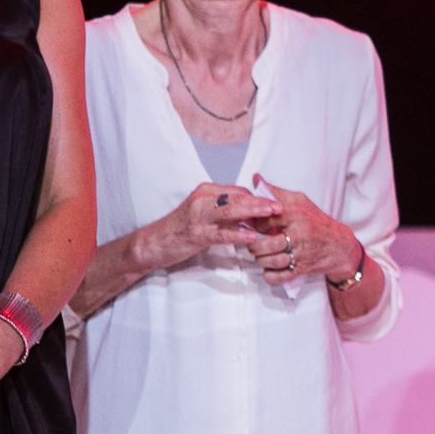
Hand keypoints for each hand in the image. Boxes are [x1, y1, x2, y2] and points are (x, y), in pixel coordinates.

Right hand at [135, 183, 280, 270]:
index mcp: (207, 191)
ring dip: (254, 213)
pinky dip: (238, 234)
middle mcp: (203, 199)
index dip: (257, 197)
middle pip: (237, 197)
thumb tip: (250, 212)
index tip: (274, 203)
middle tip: (279, 206)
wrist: (154, 243)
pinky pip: (221, 233)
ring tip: (271, 216)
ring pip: (231, 211)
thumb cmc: (181, 228)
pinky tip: (251, 236)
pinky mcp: (196, 233)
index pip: (238, 191)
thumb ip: (224, 210)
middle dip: (260, 201)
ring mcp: (199, 216)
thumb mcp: (203, 213)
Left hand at [241, 174, 361, 285]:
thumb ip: (276, 192)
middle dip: (253, 246)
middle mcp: (298, 234)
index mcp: (296, 215)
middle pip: (264, 244)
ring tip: (259, 255)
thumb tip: (255, 178)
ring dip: (260, 260)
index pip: (264, 220)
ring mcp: (300, 253)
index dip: (254, 224)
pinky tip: (268, 269)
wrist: (339, 246)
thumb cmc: (316, 221)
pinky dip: (269, 275)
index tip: (253, 225)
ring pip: (269, 261)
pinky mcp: (301, 269)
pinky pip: (278, 276)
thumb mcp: (299, 201)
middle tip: (253, 244)